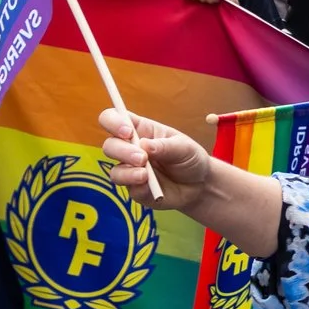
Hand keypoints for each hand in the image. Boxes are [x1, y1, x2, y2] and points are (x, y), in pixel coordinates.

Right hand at [98, 107, 214, 210]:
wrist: (199, 185)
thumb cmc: (190, 158)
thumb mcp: (184, 148)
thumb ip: (165, 146)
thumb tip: (144, 145)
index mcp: (140, 130)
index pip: (113, 119)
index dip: (113, 122)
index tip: (127, 132)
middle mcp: (130, 148)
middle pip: (109, 146)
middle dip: (122, 151)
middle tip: (142, 158)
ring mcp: (131, 170)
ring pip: (115, 171)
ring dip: (127, 172)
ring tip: (145, 175)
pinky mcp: (135, 189)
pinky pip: (129, 190)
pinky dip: (139, 188)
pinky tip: (151, 187)